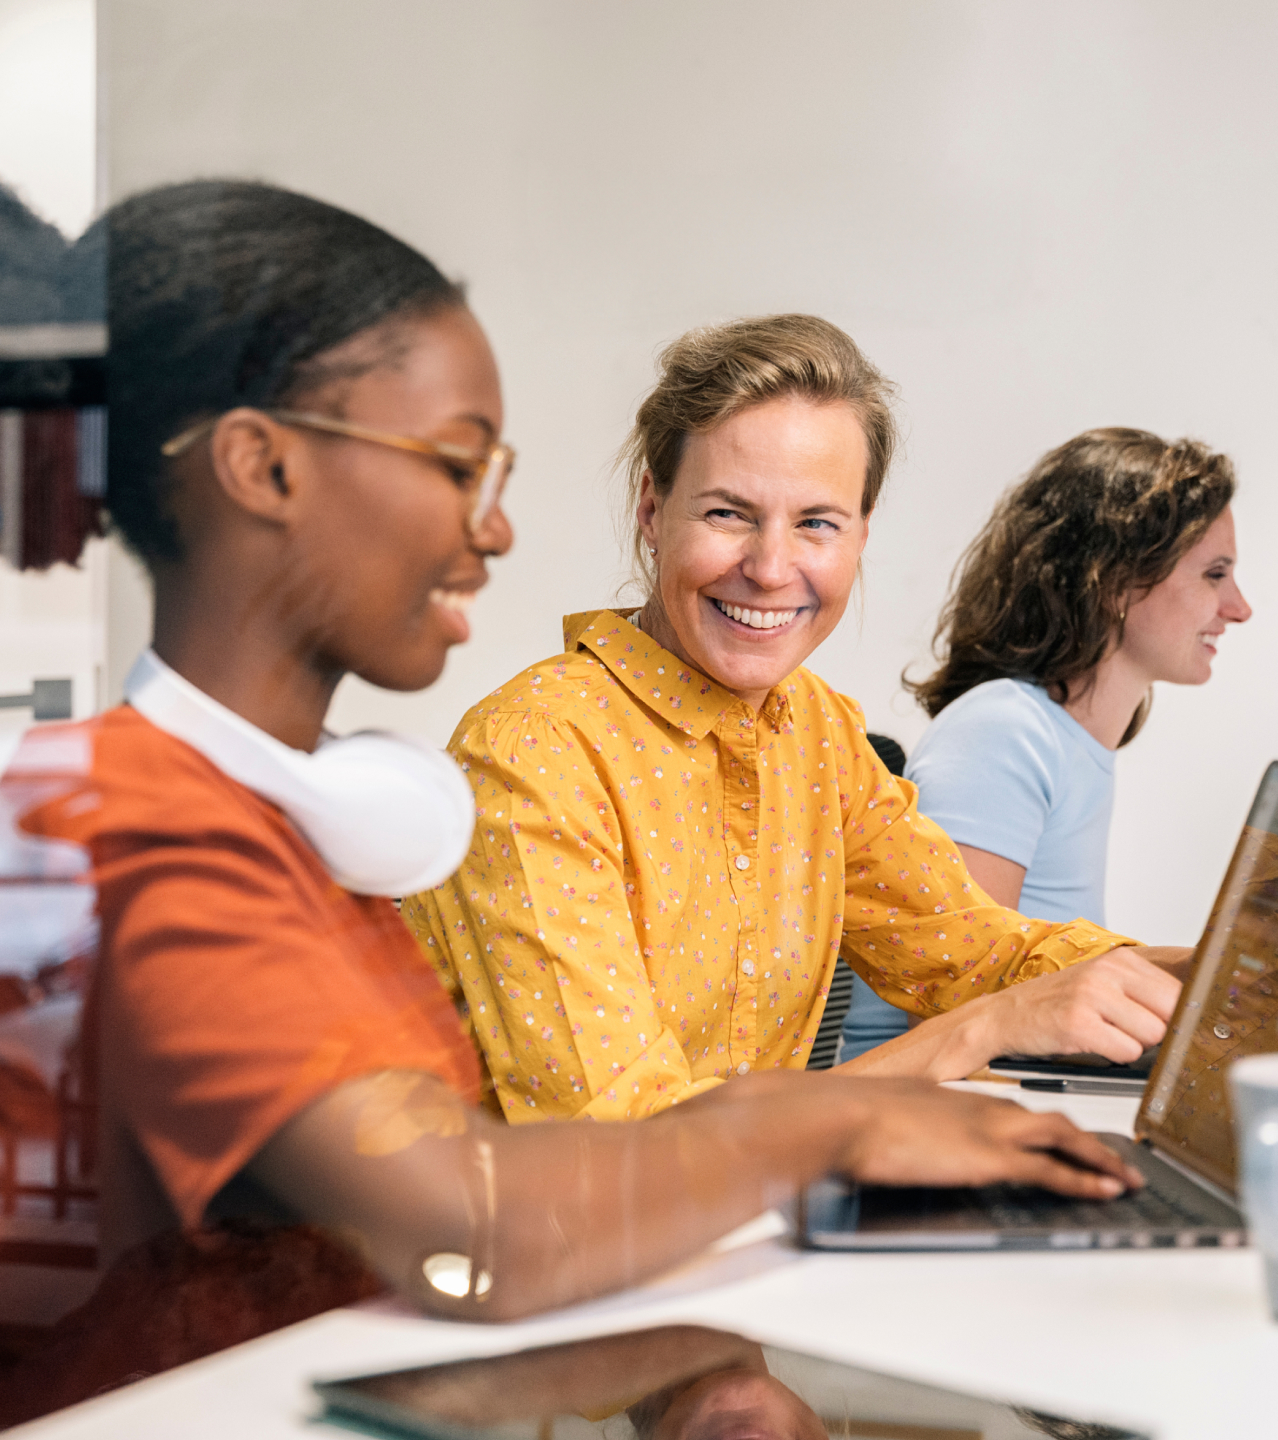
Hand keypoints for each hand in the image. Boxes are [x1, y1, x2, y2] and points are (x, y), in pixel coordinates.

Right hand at [830, 1078, 1141, 1198]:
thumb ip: (899, 1129)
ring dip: (1098, 1156)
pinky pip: (1052, 1169)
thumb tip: (888, 1145)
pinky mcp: (990, 1157)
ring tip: (1124, 1175)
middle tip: (1113, 1155)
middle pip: (1049, 1117)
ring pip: (1063, 1135)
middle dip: (1085, 1139)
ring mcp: (988, 1129)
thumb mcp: (882, 1119)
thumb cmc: (849, 1117)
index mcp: (955, 1097)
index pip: (1013, 1109)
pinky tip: (1104, 1191)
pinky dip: (1084, 1180)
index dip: (1043, 1125)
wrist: (843, 1114)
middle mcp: (980, 1106)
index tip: (1060, 1136)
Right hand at [972, 946, 1180, 1063]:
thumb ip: (1143, 993)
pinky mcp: (1078, 1023)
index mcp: (1119, 960)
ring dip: (1132, 1045)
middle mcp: (1107, 972)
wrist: (1004, 1015)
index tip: (1162, 1026)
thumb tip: (1190, 1017)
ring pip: (1151, 1036)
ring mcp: (1091, 996)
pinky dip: (1115, 1057)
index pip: (1178, 992)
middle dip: (1155, 1032)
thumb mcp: (1102, 984)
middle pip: (1170, 1016)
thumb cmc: (1057, 1004)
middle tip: (1125, 1032)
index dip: (1174, 1017)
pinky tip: (1091, 1044)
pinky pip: (1127, 1053)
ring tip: (1103, 1035)